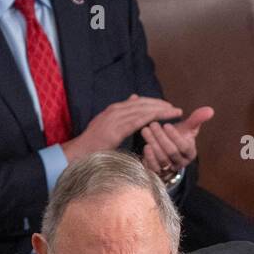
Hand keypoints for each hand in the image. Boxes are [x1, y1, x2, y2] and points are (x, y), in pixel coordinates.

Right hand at [62, 94, 182, 161]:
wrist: (78, 152)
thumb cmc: (93, 144)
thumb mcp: (107, 127)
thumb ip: (120, 117)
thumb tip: (133, 100)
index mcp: (113, 110)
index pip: (138, 102)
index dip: (154, 103)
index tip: (167, 106)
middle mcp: (115, 110)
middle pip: (143, 103)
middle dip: (160, 105)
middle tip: (175, 109)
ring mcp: (115, 118)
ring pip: (143, 110)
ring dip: (160, 110)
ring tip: (174, 112)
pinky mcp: (116, 129)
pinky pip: (137, 121)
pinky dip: (151, 118)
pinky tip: (161, 119)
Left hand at [141, 106, 212, 176]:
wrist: (166, 151)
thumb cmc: (177, 137)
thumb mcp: (187, 129)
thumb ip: (197, 119)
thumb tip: (210, 110)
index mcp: (190, 153)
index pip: (184, 147)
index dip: (175, 136)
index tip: (166, 124)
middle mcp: (180, 163)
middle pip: (172, 152)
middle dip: (161, 138)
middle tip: (153, 124)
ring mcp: (169, 169)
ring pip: (162, 159)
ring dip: (153, 143)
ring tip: (145, 130)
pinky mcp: (157, 172)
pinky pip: (154, 168)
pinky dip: (149, 157)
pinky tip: (145, 145)